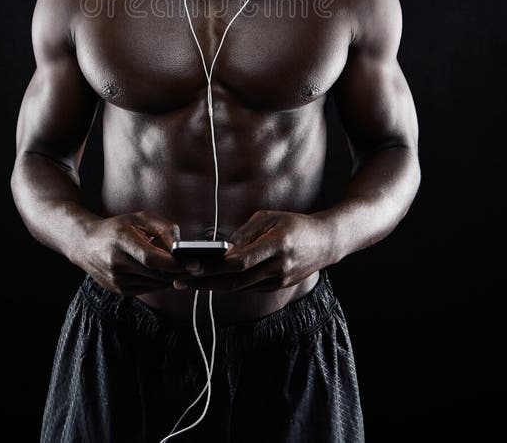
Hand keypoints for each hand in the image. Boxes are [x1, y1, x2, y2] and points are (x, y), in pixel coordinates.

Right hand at [72, 210, 189, 294]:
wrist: (85, 244)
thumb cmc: (117, 227)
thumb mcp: (139, 218)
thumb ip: (164, 227)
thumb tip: (181, 246)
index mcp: (121, 240)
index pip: (152, 258)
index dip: (175, 263)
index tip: (194, 264)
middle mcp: (116, 262)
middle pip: (156, 274)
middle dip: (178, 272)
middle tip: (195, 267)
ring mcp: (116, 280)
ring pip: (154, 284)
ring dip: (169, 277)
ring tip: (177, 266)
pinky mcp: (118, 290)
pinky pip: (147, 289)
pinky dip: (157, 281)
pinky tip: (159, 271)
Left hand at [173, 210, 328, 293]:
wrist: (326, 243)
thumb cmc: (296, 224)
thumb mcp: (271, 217)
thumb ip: (246, 232)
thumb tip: (223, 248)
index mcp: (277, 245)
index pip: (241, 261)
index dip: (215, 266)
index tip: (192, 266)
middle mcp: (277, 267)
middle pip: (235, 280)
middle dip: (205, 282)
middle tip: (180, 282)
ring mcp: (278, 280)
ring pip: (239, 288)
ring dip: (212, 288)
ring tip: (188, 284)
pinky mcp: (278, 286)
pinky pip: (248, 288)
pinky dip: (228, 286)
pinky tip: (210, 284)